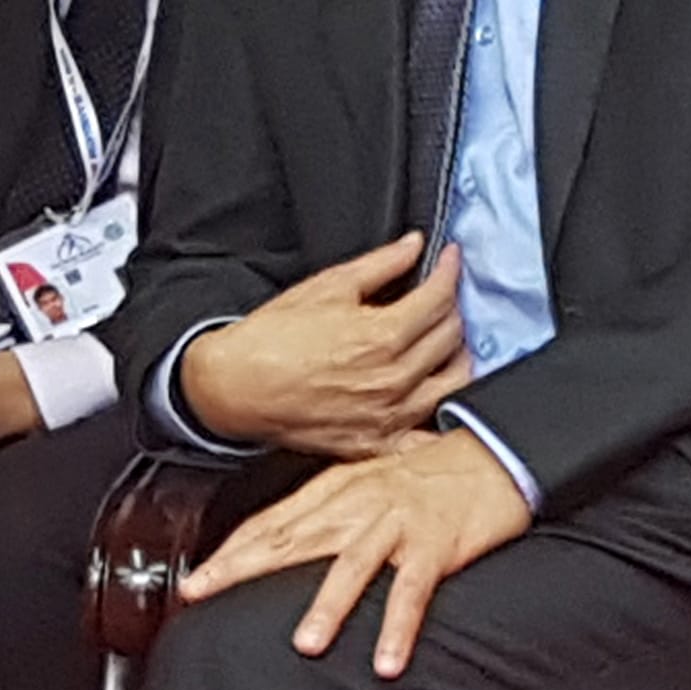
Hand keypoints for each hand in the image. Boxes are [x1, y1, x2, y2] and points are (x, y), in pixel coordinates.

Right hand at [164, 233, 471, 459]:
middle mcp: (392, 379)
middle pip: (452, 337)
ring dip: (458, 356)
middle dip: (452, 308)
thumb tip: (414, 245)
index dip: (450, 271)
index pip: (440, 298)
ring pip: (454, 383)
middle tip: (442, 296)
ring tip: (444, 341)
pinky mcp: (376, 444)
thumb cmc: (270, 339)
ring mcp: (388, 417)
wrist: (232, 387)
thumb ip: (379, 265)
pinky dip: (441, 414)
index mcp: (382, 336)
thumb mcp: (325, 287)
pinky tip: (435, 395)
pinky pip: (428, 434)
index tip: (449, 260)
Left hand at [185, 424, 533, 679]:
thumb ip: (326, 509)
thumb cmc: (432, 472)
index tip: (196, 578)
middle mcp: (358, 505)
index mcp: (337, 491)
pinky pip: (413, 592)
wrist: (496, 454)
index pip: (272, 521)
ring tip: (304, 643)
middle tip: (203, 594)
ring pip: (351, 567)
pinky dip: (399, 627)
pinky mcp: (436, 547)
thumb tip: (285, 537)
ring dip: (326, 607)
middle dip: (241, 568)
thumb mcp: (367, 479)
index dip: (230, 550)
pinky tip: (387, 660)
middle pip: (291, 539)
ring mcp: (397, 526)